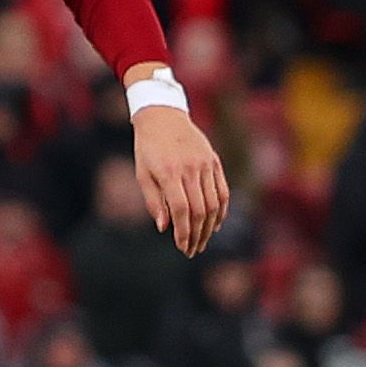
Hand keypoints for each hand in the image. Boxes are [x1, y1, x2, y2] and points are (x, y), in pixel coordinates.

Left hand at [134, 96, 231, 255]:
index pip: (181, 210)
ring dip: (210, 227)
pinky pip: (223, 190)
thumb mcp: (142, 174)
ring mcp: (206, 164)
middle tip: (192, 250)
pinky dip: (222, 210)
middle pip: (200, 210)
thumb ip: (154, 201)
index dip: (183, 232)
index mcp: (169, 173)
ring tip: (203, 241)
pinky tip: (216, 224)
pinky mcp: (215, 161)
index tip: (181, 247)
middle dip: (197, 234)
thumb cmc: (147, 148)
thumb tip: (165, 228)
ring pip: (215, 203)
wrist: (163, 117)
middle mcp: (191, 169)